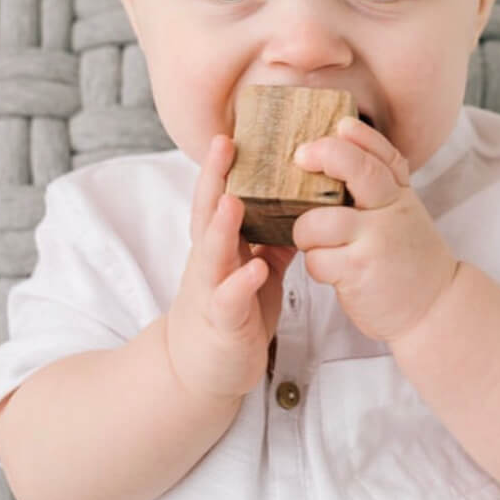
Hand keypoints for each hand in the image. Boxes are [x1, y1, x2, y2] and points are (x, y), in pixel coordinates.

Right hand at [166, 134, 297, 400]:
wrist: (201, 370)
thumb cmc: (229, 312)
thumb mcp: (251, 268)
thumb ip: (268, 238)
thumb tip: (297, 206)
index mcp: (219, 245)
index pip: (220, 195)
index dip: (224, 165)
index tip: (233, 130)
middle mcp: (209, 260)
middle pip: (209, 211)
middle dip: (216, 178)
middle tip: (224, 143)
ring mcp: (212, 289)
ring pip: (213, 252)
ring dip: (222, 226)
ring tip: (234, 200)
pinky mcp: (222, 321)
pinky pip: (230, 299)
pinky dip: (241, 282)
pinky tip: (255, 268)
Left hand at [291, 116, 459, 341]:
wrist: (436, 307)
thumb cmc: (407, 256)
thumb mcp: (404, 211)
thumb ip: (383, 179)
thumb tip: (344, 134)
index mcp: (400, 195)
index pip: (382, 155)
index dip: (359, 137)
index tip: (340, 126)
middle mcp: (391, 212)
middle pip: (359, 170)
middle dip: (326, 156)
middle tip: (301, 156)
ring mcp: (376, 241)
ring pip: (318, 221)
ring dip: (305, 231)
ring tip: (316, 242)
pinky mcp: (359, 271)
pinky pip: (317, 259)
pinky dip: (316, 265)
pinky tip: (331, 270)